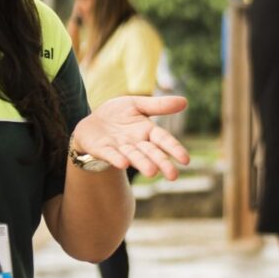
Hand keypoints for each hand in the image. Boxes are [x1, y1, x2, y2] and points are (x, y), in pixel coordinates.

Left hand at [72, 96, 191, 179]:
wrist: (92, 122)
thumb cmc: (117, 114)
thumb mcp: (136, 104)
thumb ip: (158, 105)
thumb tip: (185, 101)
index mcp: (148, 131)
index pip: (164, 140)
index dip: (174, 149)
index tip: (186, 160)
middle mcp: (137, 143)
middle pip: (151, 153)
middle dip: (161, 163)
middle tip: (173, 176)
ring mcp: (120, 148)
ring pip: (134, 156)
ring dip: (142, 164)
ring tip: (152, 172)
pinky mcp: (102, 150)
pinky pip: (110, 155)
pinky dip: (116, 159)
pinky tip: (123, 163)